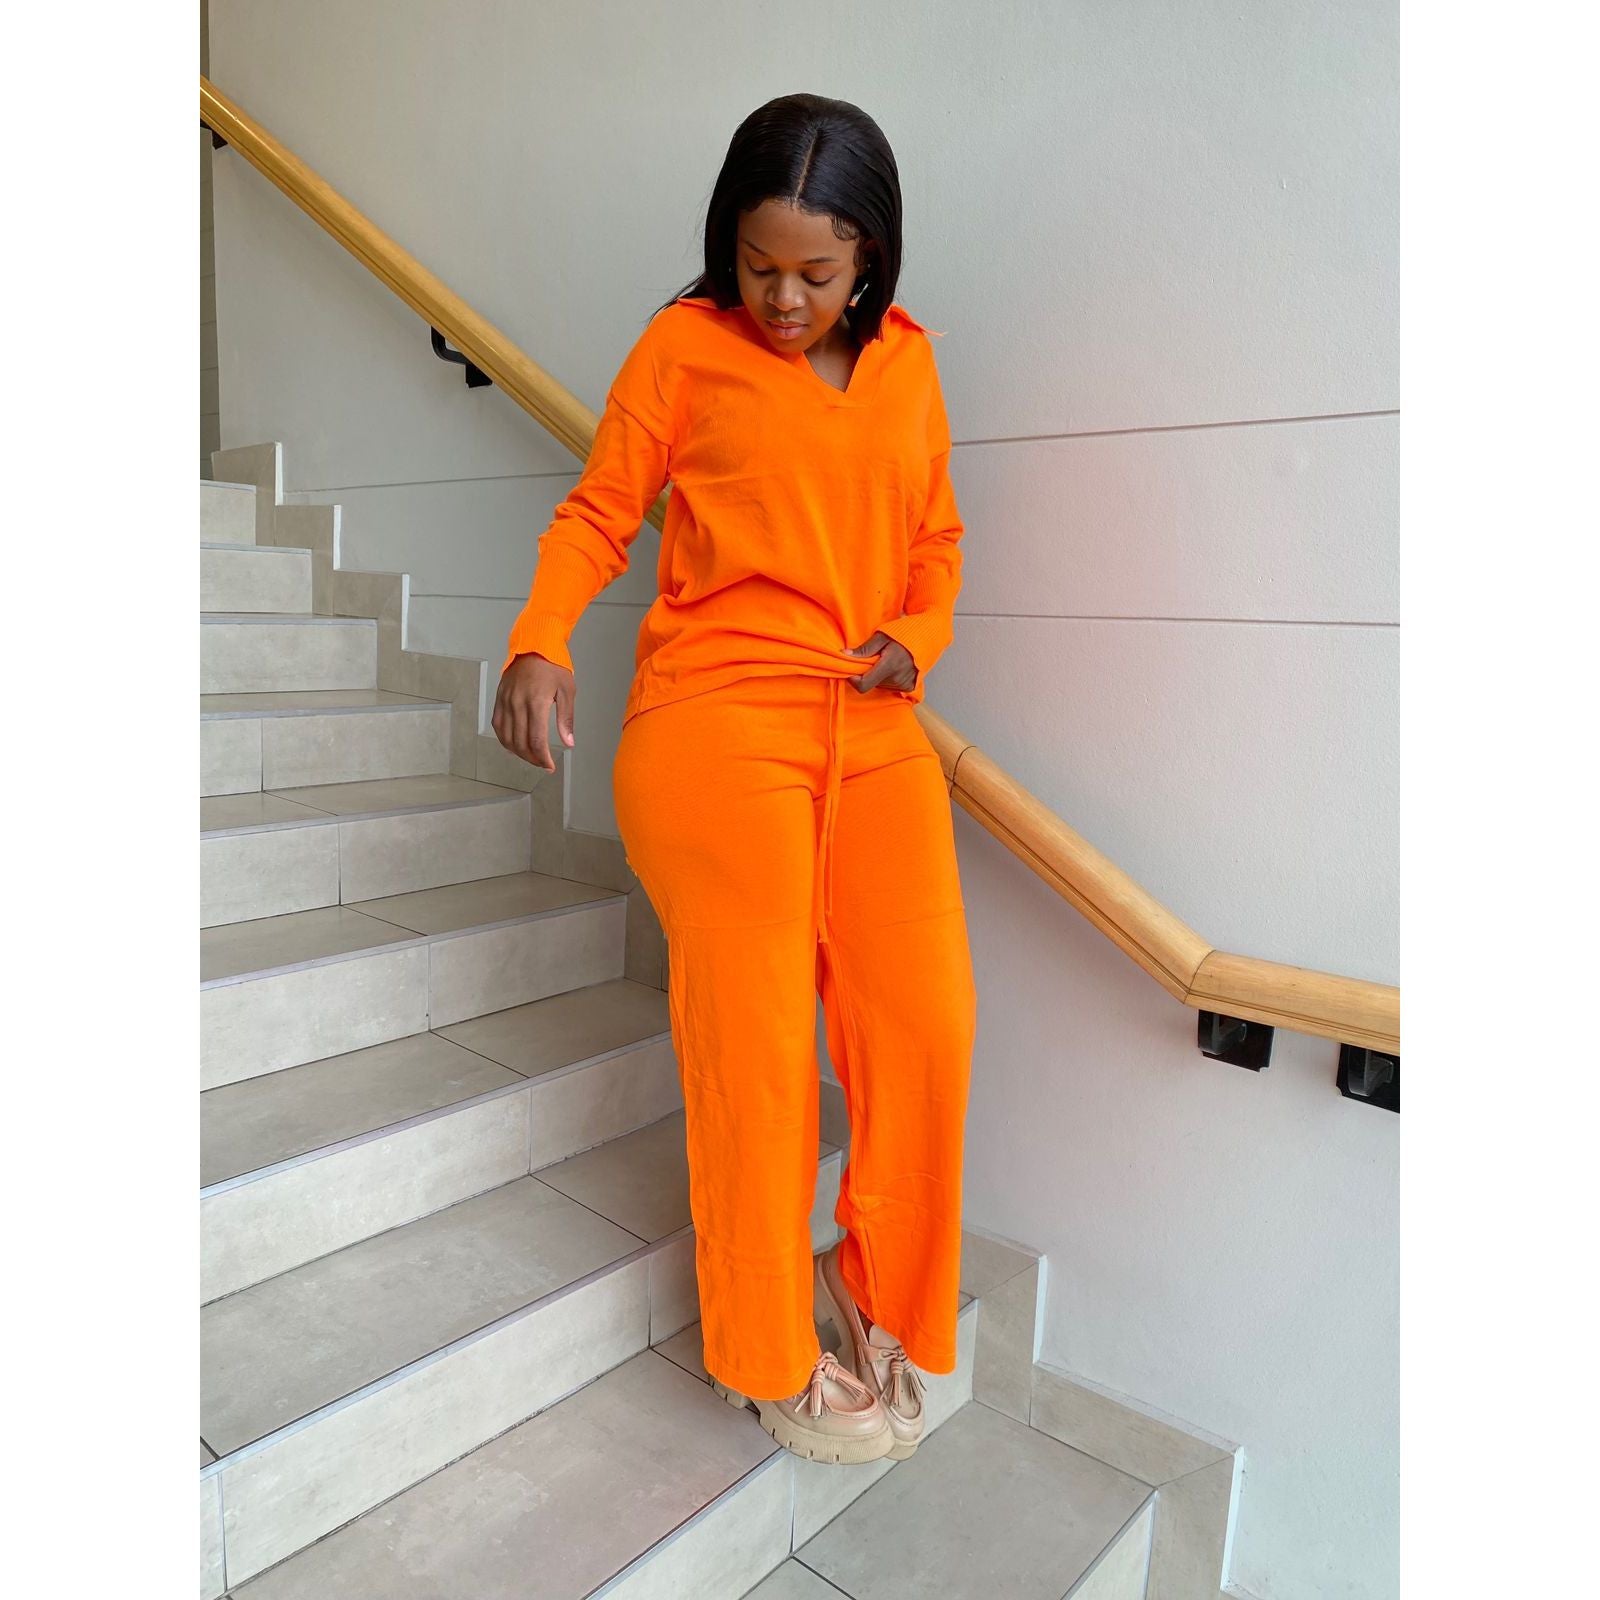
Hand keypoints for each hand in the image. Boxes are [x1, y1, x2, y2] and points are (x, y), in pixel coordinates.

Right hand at [492, 652, 574, 771]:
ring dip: (519, 752)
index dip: (542, 758)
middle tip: (543, 764)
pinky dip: (505, 740)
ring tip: (531, 757)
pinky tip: (514, 745)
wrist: (534, 645)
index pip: (536, 740)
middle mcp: (517, 704)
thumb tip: (568, 742)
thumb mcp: (567, 691)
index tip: (550, 766)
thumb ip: (566, 719)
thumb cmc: (553, 666)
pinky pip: (498, 725)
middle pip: (520, 743)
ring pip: (507, 737)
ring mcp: (505, 701)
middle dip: (533, 758)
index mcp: (536, 702)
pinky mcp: (499, 698)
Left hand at [843, 631, 917, 693]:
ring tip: (886, 659)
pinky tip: (894, 666)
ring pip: (880, 685)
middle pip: (871, 683)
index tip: (851, 670)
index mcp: (889, 665)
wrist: (929, 636)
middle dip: (867, 672)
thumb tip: (845, 655)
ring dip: (878, 675)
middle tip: (874, 657)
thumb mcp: (882, 636)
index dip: (853, 679)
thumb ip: (864, 649)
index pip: (863, 685)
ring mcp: (904, 684)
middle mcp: (897, 678)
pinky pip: (890, 686)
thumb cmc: (905, 633)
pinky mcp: (909, 686)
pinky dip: (888, 678)